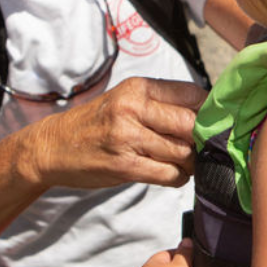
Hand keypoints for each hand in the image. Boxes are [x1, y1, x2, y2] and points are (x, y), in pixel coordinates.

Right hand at [23, 77, 207, 188]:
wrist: (52, 147)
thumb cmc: (97, 123)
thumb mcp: (125, 100)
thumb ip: (161, 103)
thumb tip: (209, 113)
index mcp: (137, 88)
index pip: (193, 95)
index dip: (209, 112)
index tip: (213, 122)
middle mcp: (132, 109)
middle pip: (191, 124)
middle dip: (203, 139)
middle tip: (204, 146)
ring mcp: (128, 138)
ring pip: (183, 152)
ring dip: (191, 162)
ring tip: (186, 162)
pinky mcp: (125, 167)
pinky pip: (169, 174)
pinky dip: (178, 177)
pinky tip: (173, 174)